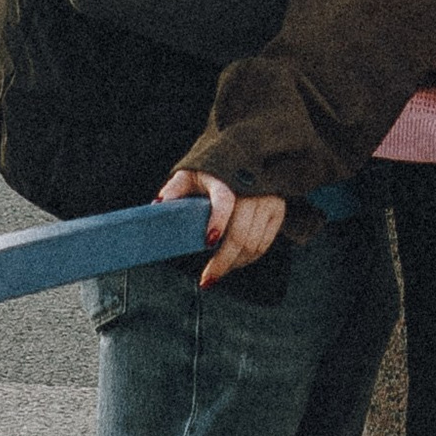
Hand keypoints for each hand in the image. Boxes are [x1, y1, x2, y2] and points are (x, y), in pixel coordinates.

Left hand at [160, 167, 289, 286]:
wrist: (247, 156)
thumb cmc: (214, 170)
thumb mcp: (192, 173)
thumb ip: (175, 188)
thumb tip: (157, 206)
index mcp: (227, 179)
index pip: (224, 202)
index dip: (218, 222)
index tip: (208, 241)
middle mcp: (252, 190)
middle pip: (240, 234)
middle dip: (223, 261)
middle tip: (207, 279)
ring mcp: (268, 201)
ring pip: (253, 244)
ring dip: (235, 264)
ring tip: (217, 272)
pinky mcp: (277, 211)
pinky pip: (265, 244)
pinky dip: (249, 258)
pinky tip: (235, 263)